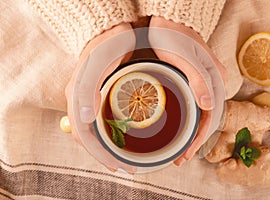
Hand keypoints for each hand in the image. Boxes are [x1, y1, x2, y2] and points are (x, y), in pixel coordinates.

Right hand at [65, 23, 136, 172]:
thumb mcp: (97, 63)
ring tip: (123, 159)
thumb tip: (83, 119)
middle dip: (104, 156)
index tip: (116, 166)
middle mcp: (79, 101)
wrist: (109, 32)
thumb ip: (87, 90)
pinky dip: (110, 135)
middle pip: (88, 138)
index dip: (99, 154)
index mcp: (76, 96)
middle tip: (125, 167)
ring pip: (93, 132)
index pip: (84, 135)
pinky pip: (100, 122)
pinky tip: (121, 139)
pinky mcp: (97, 97)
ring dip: (107, 148)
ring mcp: (88, 99)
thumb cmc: (106, 45)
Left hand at [148, 17, 226, 165]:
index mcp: (214, 79)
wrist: (168, 22)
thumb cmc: (174, 37)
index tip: (188, 153)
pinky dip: (186, 122)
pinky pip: (193, 108)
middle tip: (180, 158)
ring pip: (200, 116)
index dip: (200, 138)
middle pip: (207, 120)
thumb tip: (210, 105)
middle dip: (195, 142)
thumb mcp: (186, 57)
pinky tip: (178, 130)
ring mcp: (203, 84)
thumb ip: (199, 80)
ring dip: (190, 135)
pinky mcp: (193, 83)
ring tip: (179, 151)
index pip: (212, 117)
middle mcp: (211, 84)